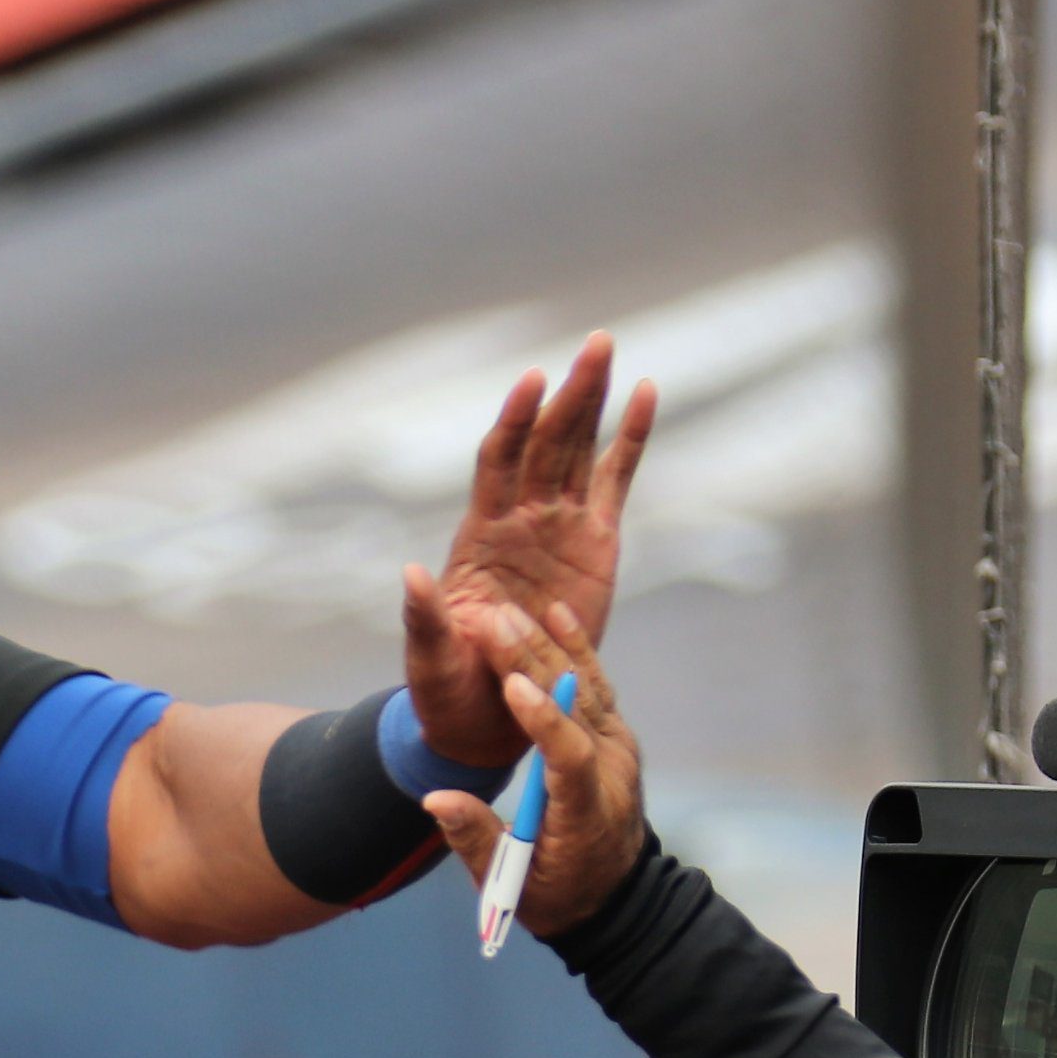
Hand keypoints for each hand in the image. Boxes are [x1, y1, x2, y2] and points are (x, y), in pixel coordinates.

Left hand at [402, 334, 655, 765]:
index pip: (498, 463)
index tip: (531, 383)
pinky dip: (629, 440)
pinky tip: (645, 395)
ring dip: (592, 401)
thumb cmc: (451, 687)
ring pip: (578, 450)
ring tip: (607, 350)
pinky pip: (615, 481)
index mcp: (479, 537)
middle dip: (569, 393)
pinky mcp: (596, 545)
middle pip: (546, 443)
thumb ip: (424, 618)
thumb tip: (411, 575)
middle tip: (595, 343)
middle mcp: (520, 520)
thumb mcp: (431, 656)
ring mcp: (559, 528)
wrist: (492, 714)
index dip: (514, 423)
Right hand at [422, 608, 644, 940]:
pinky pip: (595, 685)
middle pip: (575, 708)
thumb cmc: (556, 895)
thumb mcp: (511, 885)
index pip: (571, 757)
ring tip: (510, 614)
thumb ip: (475, 839)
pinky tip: (556, 615)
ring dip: (547, 647)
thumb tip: (435, 798)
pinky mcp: (613, 735)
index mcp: (586, 812)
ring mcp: (617, 749)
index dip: (544, 720)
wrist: (615, 895)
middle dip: (532, 664)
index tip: (513, 687)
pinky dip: (576, 650)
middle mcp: (611, 773)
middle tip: (494, 625)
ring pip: (584, 688)